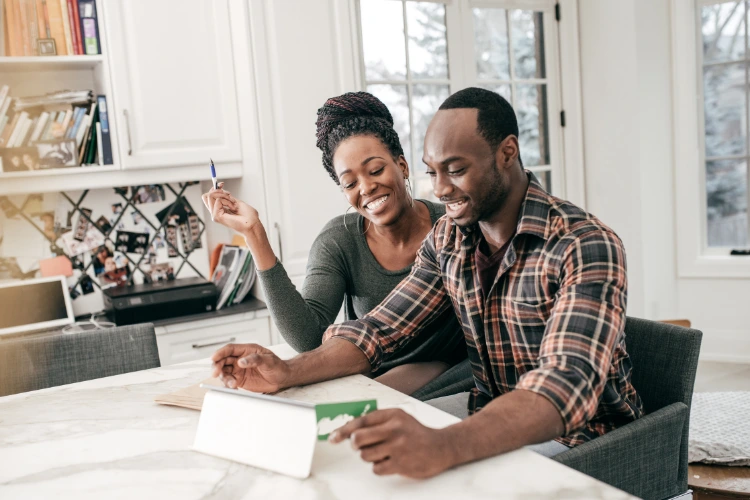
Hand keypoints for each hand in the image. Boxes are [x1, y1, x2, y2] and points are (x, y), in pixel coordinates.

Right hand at [201, 183, 260, 235]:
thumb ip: (225, 196)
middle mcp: (215, 212)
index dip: (214, 188)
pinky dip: (227, 201)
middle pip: (206, 196)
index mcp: (219, 209)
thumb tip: (218, 188)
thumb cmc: (247, 215)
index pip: (209, 197)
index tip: (222, 184)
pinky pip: (218, 200)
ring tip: (233, 203)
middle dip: (217, 190)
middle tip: (228, 194)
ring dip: (224, 196)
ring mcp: (215, 215)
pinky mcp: (216, 216)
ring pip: (210, 196)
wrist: (252, 223)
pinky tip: (233, 208)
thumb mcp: (235, 201)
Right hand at [210, 343, 291, 392]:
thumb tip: (241, 361)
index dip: (220, 352)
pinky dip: (228, 385)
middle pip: (223, 360)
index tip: (213, 358)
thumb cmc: (277, 366)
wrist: (282, 378)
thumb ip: (255, 360)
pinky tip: (233, 388)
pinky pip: (229, 382)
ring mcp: (239, 370)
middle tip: (216, 373)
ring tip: (232, 384)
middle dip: (217, 366)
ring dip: (223, 378)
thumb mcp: (269, 360)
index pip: (230, 349)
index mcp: (247, 350)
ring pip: (224, 372)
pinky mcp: (240, 380)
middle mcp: (240, 359)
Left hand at [329, 408, 455, 478]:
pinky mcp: (400, 464)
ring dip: (369, 456)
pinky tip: (390, 461)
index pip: (361, 421)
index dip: (343, 430)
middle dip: (354, 444)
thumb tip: (349, 429)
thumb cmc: (415, 432)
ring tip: (382, 452)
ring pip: (365, 455)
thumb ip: (377, 421)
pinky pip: (376, 468)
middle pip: (358, 439)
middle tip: (359, 446)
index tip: (333, 437)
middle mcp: (394, 429)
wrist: (441, 447)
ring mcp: (397, 447)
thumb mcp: (399, 418)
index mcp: (392, 415)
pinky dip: (379, 467)